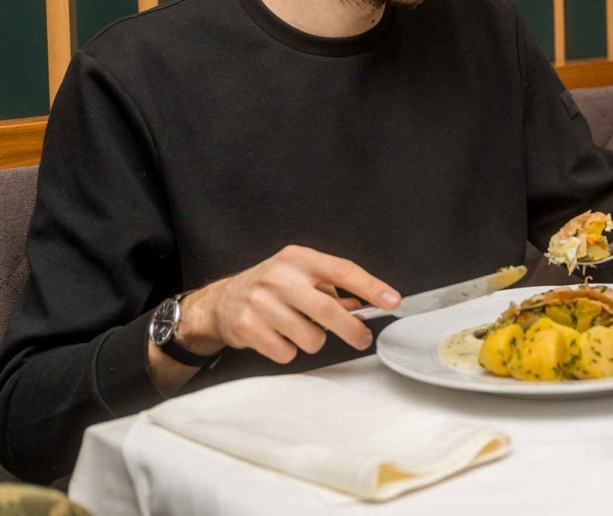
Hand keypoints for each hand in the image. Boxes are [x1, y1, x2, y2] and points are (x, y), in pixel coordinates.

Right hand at [181, 245, 400, 364]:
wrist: (220, 302)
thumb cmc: (270, 288)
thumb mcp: (300, 276)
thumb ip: (331, 289)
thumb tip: (362, 306)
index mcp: (299, 259)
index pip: (342, 270)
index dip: (371, 286)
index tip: (392, 301)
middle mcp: (280, 277)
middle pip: (328, 310)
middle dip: (352, 329)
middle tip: (362, 338)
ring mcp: (261, 302)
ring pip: (310, 337)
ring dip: (313, 341)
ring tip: (300, 330)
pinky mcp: (247, 327)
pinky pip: (286, 352)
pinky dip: (289, 351)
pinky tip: (278, 337)